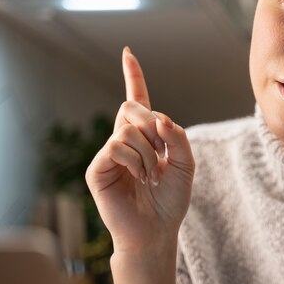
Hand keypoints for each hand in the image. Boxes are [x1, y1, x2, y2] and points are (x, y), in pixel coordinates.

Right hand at [85, 47, 194, 254]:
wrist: (157, 231)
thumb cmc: (170, 200)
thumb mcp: (186, 164)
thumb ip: (178, 137)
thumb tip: (160, 117)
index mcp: (145, 136)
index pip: (138, 99)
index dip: (133, 76)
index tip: (127, 52)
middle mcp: (124, 139)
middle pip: (131, 106)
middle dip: (150, 122)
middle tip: (161, 150)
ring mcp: (109, 153)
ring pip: (126, 128)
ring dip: (148, 151)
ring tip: (151, 174)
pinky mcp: (97, 168)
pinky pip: (115, 145)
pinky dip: (134, 160)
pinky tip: (139, 177)